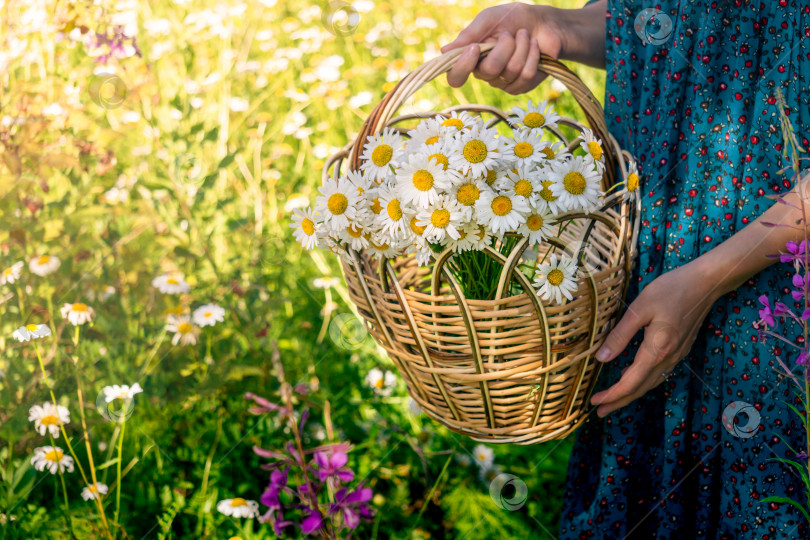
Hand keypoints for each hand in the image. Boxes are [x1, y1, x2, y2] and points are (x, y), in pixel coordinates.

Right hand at [440, 3, 561, 93]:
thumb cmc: (513, 18)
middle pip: (489, 70)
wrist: (543, 22)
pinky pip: (526, 74)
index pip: (455, 77)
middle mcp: (485, 74)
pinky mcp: (522, 86)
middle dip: (504, 46)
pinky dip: (533, 55)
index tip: (475, 48)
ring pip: (511, 71)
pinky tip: (535, 46)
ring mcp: (504, 82)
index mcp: (472, 59)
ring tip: (524, 36)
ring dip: (522, 47)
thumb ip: (469, 35)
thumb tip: (444, 51)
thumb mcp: (488, 19)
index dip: (462, 67)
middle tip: (510, 34)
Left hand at [589, 259, 718, 416]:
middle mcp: (668, 358)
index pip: (631, 383)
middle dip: (619, 401)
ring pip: (651, 383)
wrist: (706, 282)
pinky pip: (659, 373)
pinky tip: (635, 379)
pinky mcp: (680, 349)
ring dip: (631, 394)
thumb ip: (620, 335)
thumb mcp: (639, 309)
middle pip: (641, 388)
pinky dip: (644, 382)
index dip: (612, 395)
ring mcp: (677, 355)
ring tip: (613, 400)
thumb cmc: (671, 290)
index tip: (594, 402)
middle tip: (600, 412)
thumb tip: (601, 359)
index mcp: (656, 351)